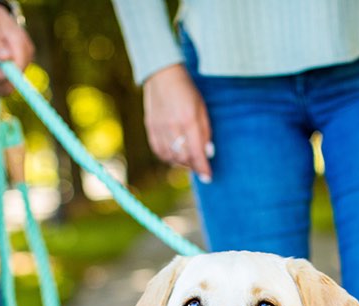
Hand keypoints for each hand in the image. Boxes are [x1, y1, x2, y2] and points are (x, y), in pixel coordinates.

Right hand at [143, 64, 213, 181]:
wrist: (162, 74)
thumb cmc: (187, 91)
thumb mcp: (202, 109)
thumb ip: (205, 132)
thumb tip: (207, 153)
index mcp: (188, 120)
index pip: (196, 152)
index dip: (203, 168)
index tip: (208, 177)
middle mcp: (172, 126)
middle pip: (183, 158)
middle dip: (193, 165)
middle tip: (199, 165)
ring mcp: (159, 128)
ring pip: (170, 157)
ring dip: (180, 162)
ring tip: (187, 159)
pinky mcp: (150, 127)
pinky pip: (158, 151)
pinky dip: (167, 157)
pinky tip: (174, 155)